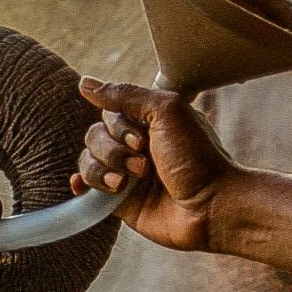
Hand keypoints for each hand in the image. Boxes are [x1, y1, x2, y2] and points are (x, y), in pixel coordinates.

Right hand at [70, 76, 241, 251]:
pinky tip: (82, 186)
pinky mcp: (118, 200)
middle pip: (94, 135)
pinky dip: (81, 184)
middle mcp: (135, 145)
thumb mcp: (167, 111)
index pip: (110, 113)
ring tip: (126, 184)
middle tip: (143, 166)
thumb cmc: (197, 158)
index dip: (119, 127)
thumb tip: (85, 84)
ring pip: (88, 160)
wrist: (210, 207)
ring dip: (103, 170)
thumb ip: (126, 95)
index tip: (143, 141)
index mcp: (149, 121)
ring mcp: (125, 172)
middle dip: (113, 151)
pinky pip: (87, 186)